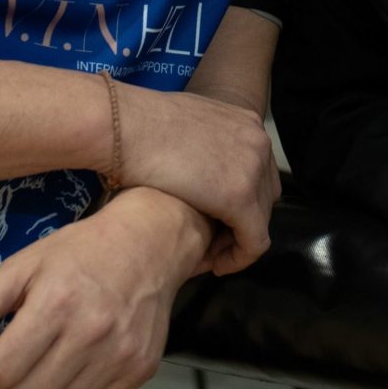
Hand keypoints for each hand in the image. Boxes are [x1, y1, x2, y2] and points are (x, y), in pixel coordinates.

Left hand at [0, 186, 209, 388]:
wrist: (149, 243)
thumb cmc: (79, 251)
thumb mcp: (21, 267)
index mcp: (55, 304)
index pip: (1, 370)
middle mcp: (91, 333)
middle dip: (13, 385)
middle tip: (21, 361)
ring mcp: (120, 354)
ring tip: (51, 359)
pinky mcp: (141, 369)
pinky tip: (80, 361)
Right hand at [113, 81, 279, 270]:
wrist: (122, 126)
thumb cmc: (138, 127)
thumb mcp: (185, 126)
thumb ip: (203, 144)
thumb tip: (198, 160)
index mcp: (246, 122)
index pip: (259, 171)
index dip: (241, 201)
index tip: (215, 220)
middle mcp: (258, 142)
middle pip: (264, 196)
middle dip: (242, 222)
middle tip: (213, 241)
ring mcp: (252, 168)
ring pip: (261, 220)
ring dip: (238, 240)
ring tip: (210, 254)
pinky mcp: (240, 198)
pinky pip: (254, 242)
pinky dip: (238, 258)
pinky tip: (216, 265)